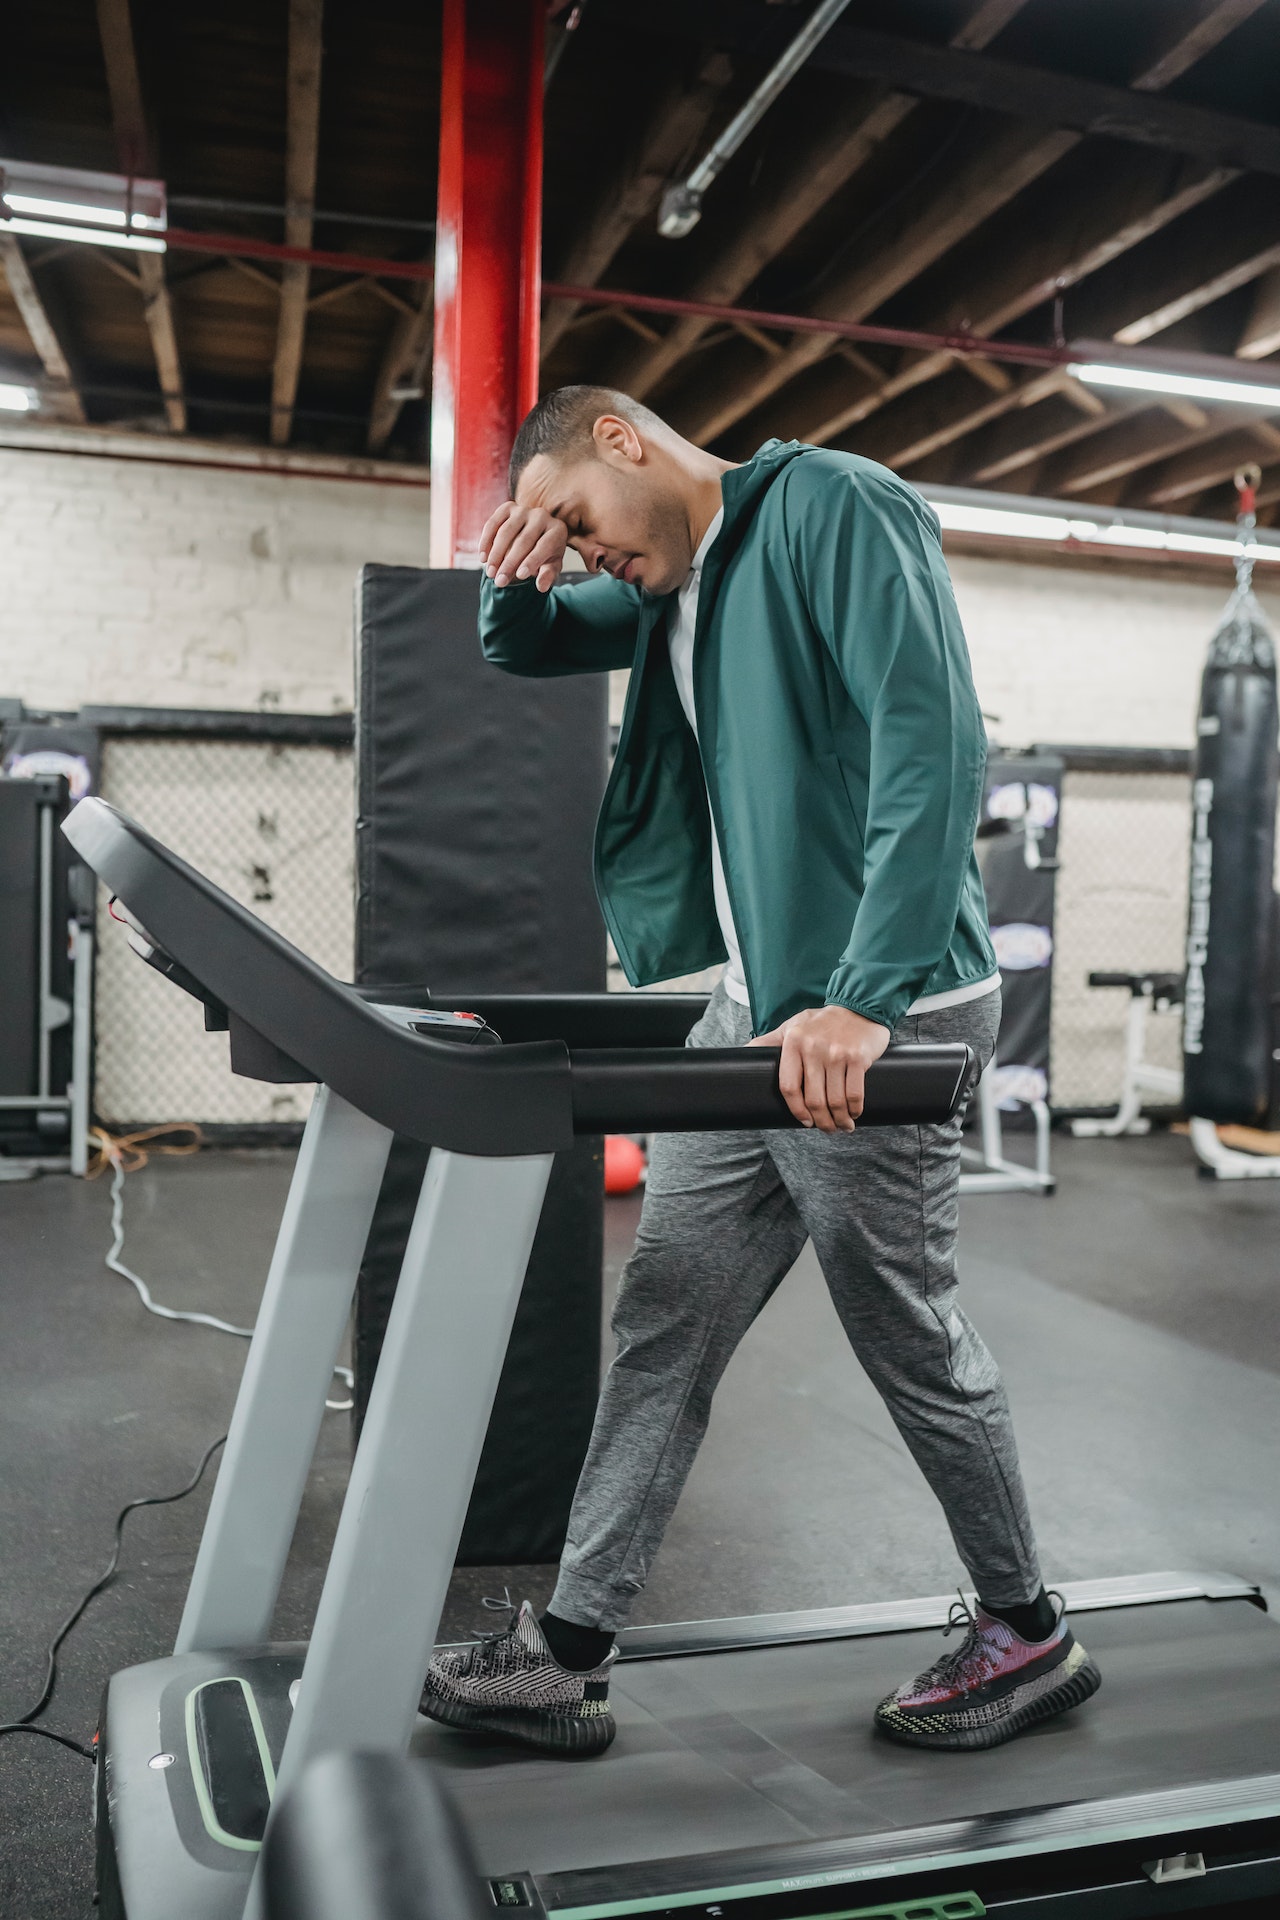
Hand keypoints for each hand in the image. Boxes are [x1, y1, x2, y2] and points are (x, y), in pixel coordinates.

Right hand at [481, 501, 568, 592]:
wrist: (535, 538)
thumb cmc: (545, 556)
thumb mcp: (550, 567)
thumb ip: (548, 575)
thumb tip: (542, 587)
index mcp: (557, 530)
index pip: (544, 546)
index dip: (532, 561)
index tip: (520, 576)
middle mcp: (542, 515)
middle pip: (523, 540)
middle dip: (509, 562)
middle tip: (499, 581)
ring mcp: (523, 509)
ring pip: (506, 532)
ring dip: (495, 554)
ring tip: (490, 573)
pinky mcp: (508, 507)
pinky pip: (493, 524)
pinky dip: (486, 541)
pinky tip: (483, 558)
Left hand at [750, 1004, 889, 1131]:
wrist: (858, 1007)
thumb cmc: (822, 1022)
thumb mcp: (791, 1027)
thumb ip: (769, 1041)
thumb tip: (742, 1053)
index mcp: (793, 1042)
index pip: (789, 1087)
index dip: (796, 1110)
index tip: (805, 1121)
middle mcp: (812, 1048)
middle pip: (813, 1099)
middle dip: (821, 1121)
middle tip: (827, 1128)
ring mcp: (836, 1053)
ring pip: (835, 1101)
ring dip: (840, 1120)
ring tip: (843, 1126)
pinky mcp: (857, 1057)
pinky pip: (854, 1093)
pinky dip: (855, 1109)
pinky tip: (854, 1113)